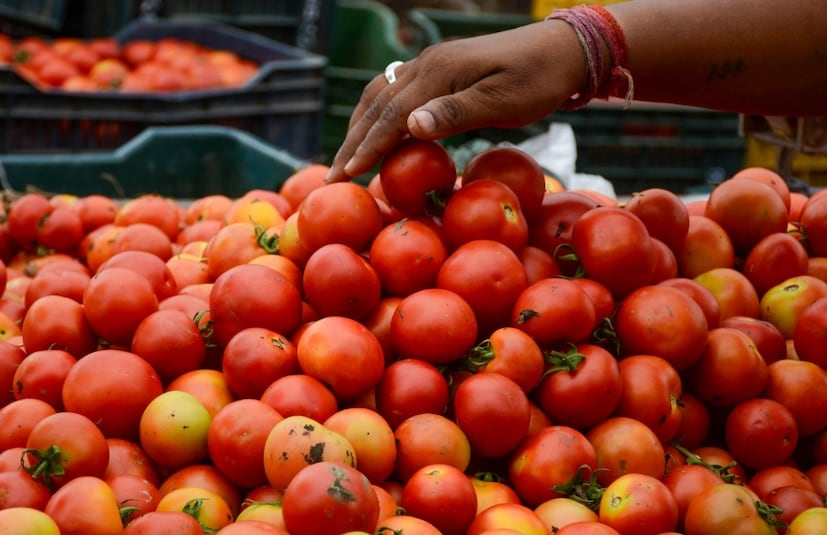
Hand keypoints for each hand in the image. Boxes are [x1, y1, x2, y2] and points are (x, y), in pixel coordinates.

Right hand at [325, 19, 586, 182]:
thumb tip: (410, 127)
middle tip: (333, 175)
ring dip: (360, 127)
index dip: (368, 146)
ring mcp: (431, 65)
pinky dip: (378, 115)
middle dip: (353, 141)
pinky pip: (395, 92)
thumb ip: (456, 113)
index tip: (347, 174)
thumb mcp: (504, 102)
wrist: (561, 50)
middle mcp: (427, 64)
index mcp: (440, 72)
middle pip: (377, 105)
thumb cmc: (538, 81)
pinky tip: (374, 133)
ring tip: (346, 158)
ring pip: (381, 95)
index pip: (392, 114)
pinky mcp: (439, 71)